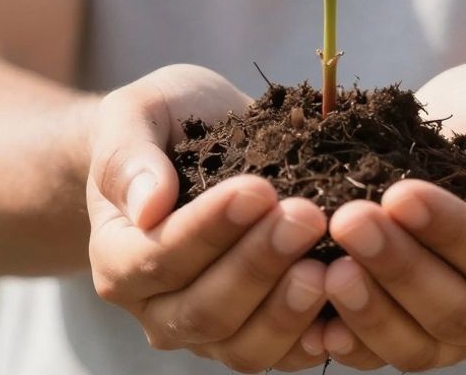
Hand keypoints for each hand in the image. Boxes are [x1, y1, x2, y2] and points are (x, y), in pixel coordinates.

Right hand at [86, 64, 329, 371]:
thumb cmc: (165, 123)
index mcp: (117, 255)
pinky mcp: (255, 336)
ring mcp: (206, 331)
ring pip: (243, 346)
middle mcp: (155, 308)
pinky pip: (284, 355)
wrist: (195, 139)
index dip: (209, 230)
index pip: (157, 258)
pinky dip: (317, 337)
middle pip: (204, 310)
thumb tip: (148, 206)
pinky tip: (349, 305)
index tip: (258, 190)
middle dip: (259, 265)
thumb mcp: (136, 114)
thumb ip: (129, 155)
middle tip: (307, 217)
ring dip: (288, 309)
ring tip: (329, 265)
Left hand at [320, 62, 465, 370]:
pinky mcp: (414, 340)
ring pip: (418, 345)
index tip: (400, 194)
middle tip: (348, 221)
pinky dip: (348, 341)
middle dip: (399, 268)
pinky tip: (314, 318)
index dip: (452, 233)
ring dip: (369, 310)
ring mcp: (462, 337)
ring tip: (326, 268)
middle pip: (458, 310)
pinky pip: (380, 355)